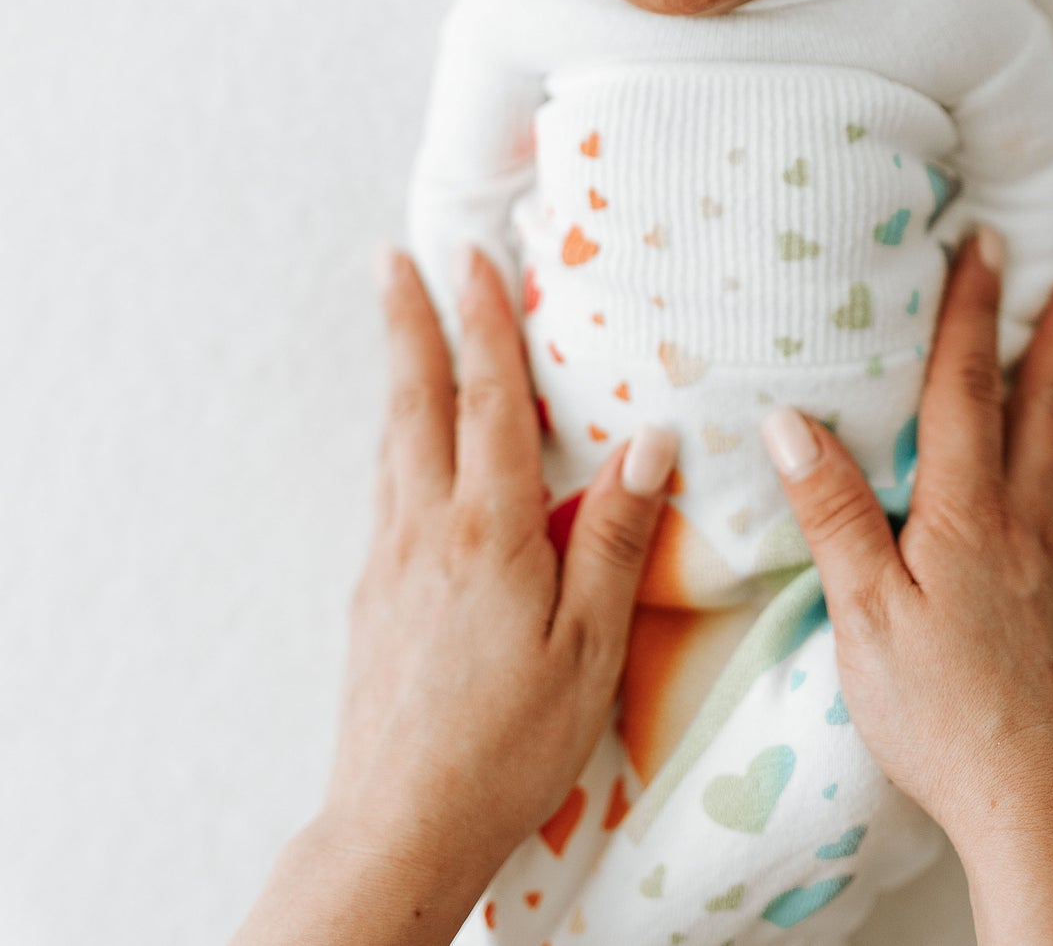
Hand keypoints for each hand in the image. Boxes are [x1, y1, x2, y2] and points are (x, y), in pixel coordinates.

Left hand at [232, 246, 676, 945]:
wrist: (399, 825)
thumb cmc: (511, 743)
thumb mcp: (590, 646)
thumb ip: (614, 538)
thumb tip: (650, 443)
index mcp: (487, 531)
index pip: (487, 401)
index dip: (482, 324)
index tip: (470, 259)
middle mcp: (426, 529)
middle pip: (416, 402)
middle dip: (409, 323)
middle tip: (394, 258)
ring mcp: (388, 561)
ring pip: (393, 443)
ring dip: (399, 373)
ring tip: (399, 327)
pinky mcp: (370, 597)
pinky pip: (386, 488)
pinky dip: (396, 437)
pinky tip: (404, 445)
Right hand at [761, 231, 1052, 943]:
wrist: (1042, 802)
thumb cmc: (943, 715)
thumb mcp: (864, 616)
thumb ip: (833, 513)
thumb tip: (790, 420)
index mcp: (967, 513)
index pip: (966, 387)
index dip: (969, 309)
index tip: (982, 240)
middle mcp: (1026, 517)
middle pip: (1051, 395)